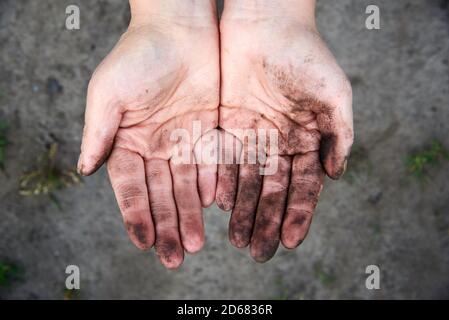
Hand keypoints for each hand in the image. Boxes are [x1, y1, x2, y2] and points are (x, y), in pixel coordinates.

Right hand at [77, 0, 218, 268]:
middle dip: (166, 225)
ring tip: (195, 244)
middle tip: (174, 257)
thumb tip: (83, 170)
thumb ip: (99, 132)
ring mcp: (184, 141)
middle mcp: (156, 146)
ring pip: (187, 186)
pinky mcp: (210, 132)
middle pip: (161, 193)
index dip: (136, 215)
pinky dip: (212, 187)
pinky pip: (212, 165)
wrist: (182, 27)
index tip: (143, 242)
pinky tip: (213, 209)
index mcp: (128, 140)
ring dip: (190, 214)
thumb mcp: (109, 93)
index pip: (130, 187)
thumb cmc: (139, 54)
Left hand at [217, 0, 353, 261]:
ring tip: (237, 240)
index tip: (289, 240)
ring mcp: (253, 136)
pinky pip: (224, 160)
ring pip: (247, 181)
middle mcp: (279, 142)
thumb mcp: (334, 93)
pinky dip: (223, 183)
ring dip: (243, 210)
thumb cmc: (305, 53)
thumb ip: (341, 133)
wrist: (265, 22)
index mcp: (307, 139)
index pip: (303, 186)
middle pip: (272, 190)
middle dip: (266, 221)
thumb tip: (337, 174)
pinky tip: (220, 206)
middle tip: (258, 252)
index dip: (297, 214)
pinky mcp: (227, 125)